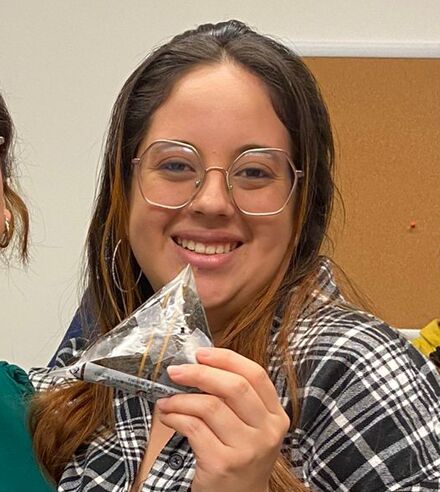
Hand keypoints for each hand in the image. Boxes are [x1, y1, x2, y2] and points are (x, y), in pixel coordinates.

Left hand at [156, 347, 288, 491]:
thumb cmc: (239, 456)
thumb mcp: (250, 427)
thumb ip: (235, 398)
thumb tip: (199, 365)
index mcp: (275, 416)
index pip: (256, 374)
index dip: (226, 358)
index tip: (201, 353)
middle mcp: (267, 432)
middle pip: (234, 387)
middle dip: (200, 373)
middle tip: (176, 370)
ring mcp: (247, 450)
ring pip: (210, 406)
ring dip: (181, 398)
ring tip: (167, 400)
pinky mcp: (223, 464)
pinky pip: (193, 428)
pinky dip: (175, 417)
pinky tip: (168, 416)